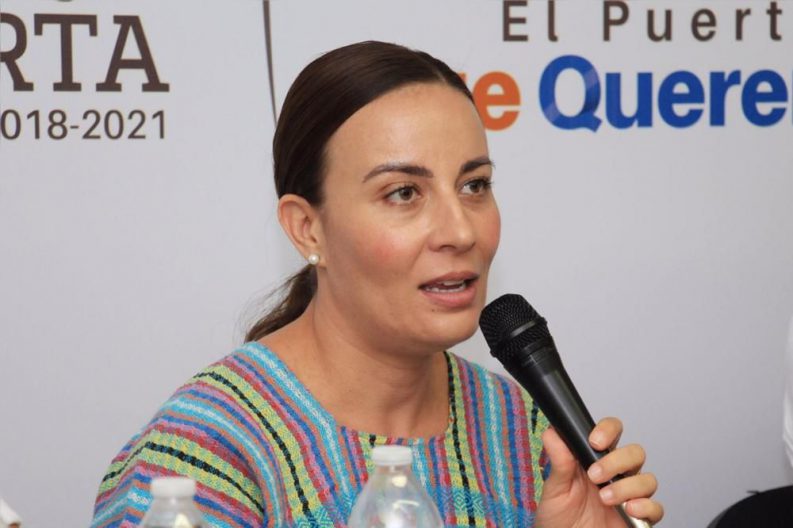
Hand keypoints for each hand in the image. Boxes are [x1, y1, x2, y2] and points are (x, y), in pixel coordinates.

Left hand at [535, 417, 662, 526]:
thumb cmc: (559, 516)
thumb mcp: (554, 488)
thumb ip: (558, 462)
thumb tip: (553, 433)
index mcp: (595, 459)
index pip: (612, 431)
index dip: (608, 430)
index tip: (595, 441)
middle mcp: (616, 474)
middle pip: (635, 453)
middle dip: (616, 461)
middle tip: (594, 476)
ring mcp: (629, 495)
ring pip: (647, 479)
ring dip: (626, 486)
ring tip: (604, 498)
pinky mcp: (638, 518)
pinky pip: (656, 508)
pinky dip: (645, 507)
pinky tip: (628, 509)